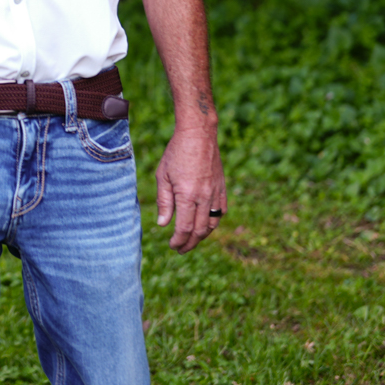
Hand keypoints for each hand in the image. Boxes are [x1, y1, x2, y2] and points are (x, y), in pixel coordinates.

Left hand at [154, 125, 225, 251]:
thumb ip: (164, 201)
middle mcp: (204, 197)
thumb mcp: (163, 176)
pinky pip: (221, 212)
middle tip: (180, 249)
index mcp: (187, 195)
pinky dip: (213, 223)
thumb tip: (163, 225)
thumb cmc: (176, 153)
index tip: (172, 245)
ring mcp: (215, 193)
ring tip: (191, 241)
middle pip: (199, 231)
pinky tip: (205, 225)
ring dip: (202, 236)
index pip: (185, 228)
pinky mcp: (222, 188)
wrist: (198, 134)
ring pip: (212, 224)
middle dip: (189, 244)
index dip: (178, 241)